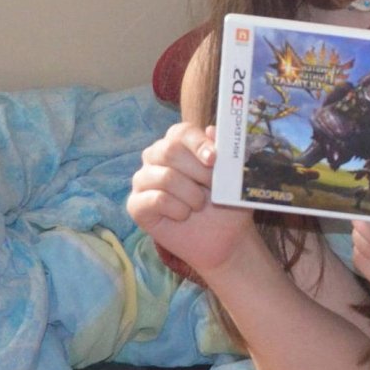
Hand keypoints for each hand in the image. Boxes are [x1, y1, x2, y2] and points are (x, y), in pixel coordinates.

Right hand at [126, 121, 253, 273]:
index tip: (214, 159)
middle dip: (198, 171)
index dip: (198, 143)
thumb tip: (212, 131)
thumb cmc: (226, 203)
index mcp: (178, 144)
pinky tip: (184, 215)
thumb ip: (225, 152)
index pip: (181, 132)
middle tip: (213, 187)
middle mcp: (156, 157)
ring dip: (191, 194)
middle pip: (169, 150)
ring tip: (199, 205)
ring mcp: (143, 180)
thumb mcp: (233, 176)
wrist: (223, 238)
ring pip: (165, 177)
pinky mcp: (136, 204)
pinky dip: (178, 209)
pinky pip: (156, 200)